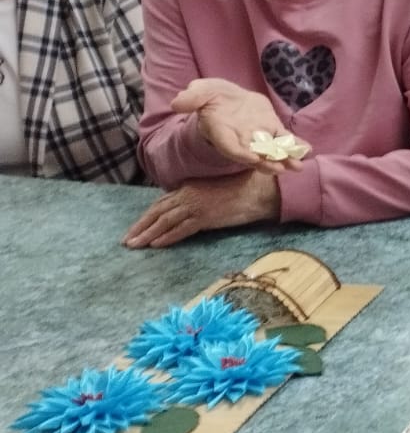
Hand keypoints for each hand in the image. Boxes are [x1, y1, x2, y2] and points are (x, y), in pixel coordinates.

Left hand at [124, 171, 281, 248]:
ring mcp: (196, 205)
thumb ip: (200, 197)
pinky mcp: (204, 217)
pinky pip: (180, 229)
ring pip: (164, 221)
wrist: (259, 191)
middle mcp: (188, 194)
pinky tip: (156, 245)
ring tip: (134, 245)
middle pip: (158, 211)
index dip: (148, 215)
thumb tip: (190, 210)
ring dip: (147, 234)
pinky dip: (166, 237)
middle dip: (141, 226)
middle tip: (127, 239)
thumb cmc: (243, 189)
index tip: (138, 226)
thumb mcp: (215, 190)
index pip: (162, 202)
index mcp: (190, 186)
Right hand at [171, 79, 303, 170]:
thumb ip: (191, 97)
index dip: (239, 154)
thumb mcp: (199, 91)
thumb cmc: (211, 97)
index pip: (229, 147)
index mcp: (221, 131)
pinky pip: (284, 139)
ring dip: (284, 159)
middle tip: (279, 169)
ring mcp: (258, 136)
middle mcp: (240, 138)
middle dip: (266, 162)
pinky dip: (294, 145)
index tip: (252, 159)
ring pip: (271, 151)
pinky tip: (306, 150)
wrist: (227, 97)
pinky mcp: (271, 129)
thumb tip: (178, 102)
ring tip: (297, 166)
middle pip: (253, 155)